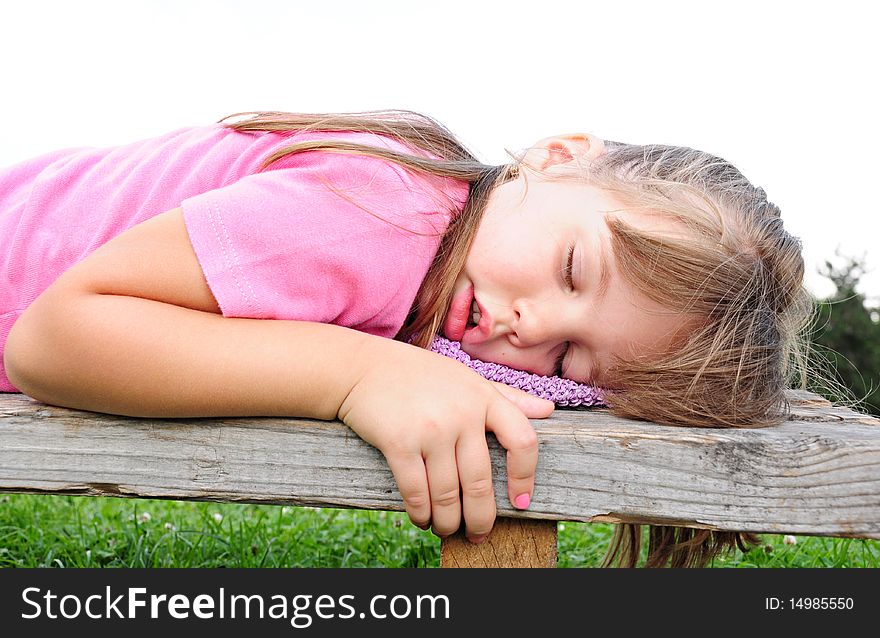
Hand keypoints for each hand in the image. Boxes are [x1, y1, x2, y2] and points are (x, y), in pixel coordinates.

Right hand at [337, 338, 553, 542]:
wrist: (362, 367)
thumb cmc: (419, 374)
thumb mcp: (467, 378)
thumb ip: (507, 396)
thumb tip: (548, 411)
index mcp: (483, 396)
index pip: (522, 440)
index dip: (525, 477)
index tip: (520, 502)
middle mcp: (461, 413)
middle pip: (481, 481)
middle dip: (481, 518)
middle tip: (478, 535)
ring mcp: (431, 429)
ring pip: (448, 493)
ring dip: (447, 521)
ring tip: (445, 529)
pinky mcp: (399, 443)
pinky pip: (417, 492)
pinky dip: (420, 513)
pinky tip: (421, 519)